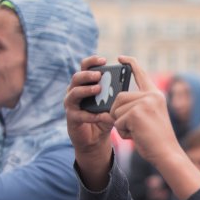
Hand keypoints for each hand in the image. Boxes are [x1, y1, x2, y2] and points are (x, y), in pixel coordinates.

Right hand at [65, 55, 116, 189]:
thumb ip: (117, 96)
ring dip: (86, 90)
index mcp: (85, 84)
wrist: (95, 140)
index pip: (85, 67)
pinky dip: (91, 115)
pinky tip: (101, 115)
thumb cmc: (104, 118)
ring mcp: (71, 105)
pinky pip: (79, 114)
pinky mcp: (71, 118)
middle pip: (77, 77)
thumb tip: (128, 89)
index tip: (104, 59)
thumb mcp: (112, 105)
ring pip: (74, 93)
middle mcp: (75, 91)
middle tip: (99, 74)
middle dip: (88, 74)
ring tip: (98, 88)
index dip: (92, 61)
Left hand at [109, 56, 181, 166]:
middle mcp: (151, 96)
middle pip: (120, 97)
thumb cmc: (156, 140)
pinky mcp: (136, 113)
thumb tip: (108, 109)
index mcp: (155, 95)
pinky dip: (123, 132)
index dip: (130, 63)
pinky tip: (136, 136)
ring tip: (137, 132)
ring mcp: (144, 103)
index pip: (141, 74)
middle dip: (119, 114)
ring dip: (121, 124)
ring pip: (116, 110)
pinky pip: (117, 121)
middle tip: (133, 128)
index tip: (121, 58)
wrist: (167, 153)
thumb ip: (134, 109)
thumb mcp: (147, 119)